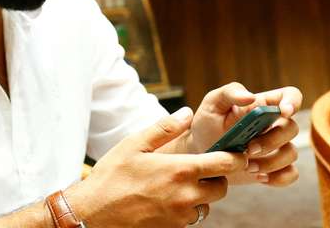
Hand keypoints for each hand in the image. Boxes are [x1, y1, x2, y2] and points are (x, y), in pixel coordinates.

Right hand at [67, 107, 244, 226]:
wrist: (94, 214)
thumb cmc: (112, 176)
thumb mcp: (134, 144)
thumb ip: (164, 128)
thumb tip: (188, 113)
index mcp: (180, 170)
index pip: (226, 164)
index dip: (235, 156)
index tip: (235, 151)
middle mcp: (186, 195)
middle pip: (222, 187)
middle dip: (217, 176)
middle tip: (201, 167)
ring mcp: (181, 216)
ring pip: (207, 204)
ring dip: (201, 194)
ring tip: (179, 184)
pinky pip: (192, 218)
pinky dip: (187, 208)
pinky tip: (168, 198)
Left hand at [182, 83, 302, 187]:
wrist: (201, 152)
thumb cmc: (208, 123)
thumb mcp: (212, 103)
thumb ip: (229, 92)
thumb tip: (250, 96)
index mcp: (263, 105)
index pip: (290, 96)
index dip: (292, 101)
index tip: (283, 112)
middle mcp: (274, 125)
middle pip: (291, 128)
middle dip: (272, 140)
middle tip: (248, 148)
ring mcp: (277, 147)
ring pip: (291, 153)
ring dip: (271, 162)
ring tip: (246, 166)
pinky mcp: (275, 168)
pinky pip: (290, 173)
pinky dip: (278, 177)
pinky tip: (259, 177)